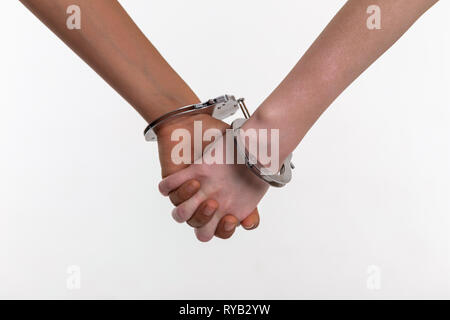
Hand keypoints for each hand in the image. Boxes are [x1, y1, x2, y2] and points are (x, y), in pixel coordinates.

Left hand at [156, 113, 259, 239]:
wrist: (198, 122)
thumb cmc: (226, 142)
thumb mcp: (247, 159)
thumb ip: (258, 175)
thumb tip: (267, 183)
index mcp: (224, 203)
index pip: (225, 229)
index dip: (228, 229)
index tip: (237, 217)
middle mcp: (205, 202)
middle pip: (203, 232)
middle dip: (208, 224)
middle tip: (216, 205)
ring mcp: (188, 194)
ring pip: (183, 217)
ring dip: (192, 207)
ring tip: (200, 188)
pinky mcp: (173, 181)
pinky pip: (170, 195)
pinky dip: (179, 190)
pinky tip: (191, 180)